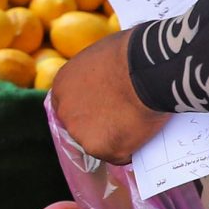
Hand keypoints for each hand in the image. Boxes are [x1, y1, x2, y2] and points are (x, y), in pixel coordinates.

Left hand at [49, 32, 167, 163]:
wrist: (146, 70)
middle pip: (82, 126)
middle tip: (125, 121)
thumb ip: (97, 71)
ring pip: (100, 143)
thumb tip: (111, 76)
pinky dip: (132, 150)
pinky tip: (146, 139)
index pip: (73, 103)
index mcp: (62, 85)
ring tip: (140, 129)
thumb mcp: (103, 54)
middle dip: (101, 126)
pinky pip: (120, 154)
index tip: (109, 108)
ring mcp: (82, 133)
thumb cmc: (132, 53)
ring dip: (116, 139)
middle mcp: (65, 112)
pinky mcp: (102, 149)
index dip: (92, 108)